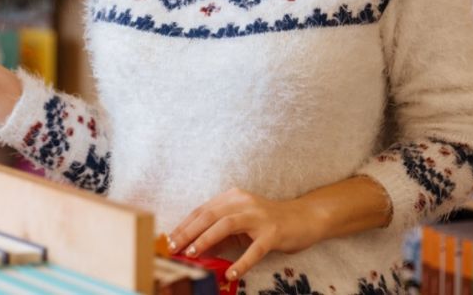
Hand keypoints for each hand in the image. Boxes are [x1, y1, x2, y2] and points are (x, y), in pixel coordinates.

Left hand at [166, 188, 326, 282]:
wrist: (304, 218)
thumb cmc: (268, 223)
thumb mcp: (240, 223)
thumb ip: (219, 233)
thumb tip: (193, 249)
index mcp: (232, 198)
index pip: (201, 211)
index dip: (183, 225)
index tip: (167, 239)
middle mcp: (243, 202)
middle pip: (208, 215)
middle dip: (187, 232)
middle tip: (172, 248)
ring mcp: (259, 217)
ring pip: (226, 225)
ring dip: (206, 240)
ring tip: (192, 254)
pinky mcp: (273, 233)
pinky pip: (255, 249)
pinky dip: (241, 262)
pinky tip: (230, 273)